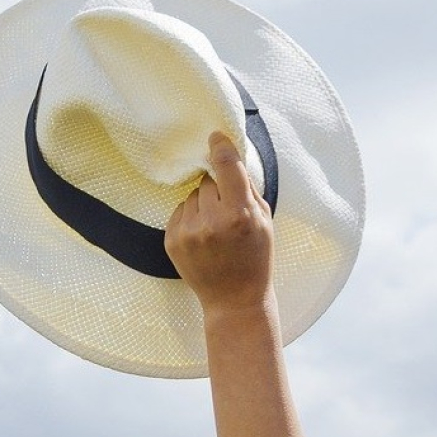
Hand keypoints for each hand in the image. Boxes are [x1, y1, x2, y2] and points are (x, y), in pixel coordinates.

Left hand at [164, 132, 274, 316]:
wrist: (234, 300)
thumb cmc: (255, 258)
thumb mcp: (265, 221)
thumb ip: (248, 188)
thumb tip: (230, 157)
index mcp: (239, 214)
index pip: (226, 166)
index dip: (220, 147)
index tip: (215, 137)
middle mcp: (211, 222)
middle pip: (208, 181)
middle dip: (217, 189)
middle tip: (228, 211)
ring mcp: (189, 233)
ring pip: (192, 196)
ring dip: (203, 204)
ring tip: (215, 228)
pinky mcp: (172, 241)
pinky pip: (179, 211)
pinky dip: (191, 218)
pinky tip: (203, 237)